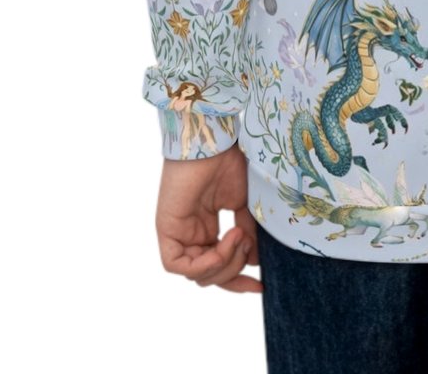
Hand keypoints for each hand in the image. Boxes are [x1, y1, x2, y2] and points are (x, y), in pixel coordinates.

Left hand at [156, 144, 260, 293]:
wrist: (213, 141)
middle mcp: (191, 235)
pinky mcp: (166, 231)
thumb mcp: (245, 203)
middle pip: (209, 276)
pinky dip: (204, 263)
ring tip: (239, 235)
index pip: (219, 267)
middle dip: (233, 270)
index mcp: (207, 229)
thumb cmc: (228, 162)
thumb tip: (255, 262)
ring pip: (196, 274)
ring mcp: (178, 234)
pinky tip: (223, 243)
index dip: (238, 281)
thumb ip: (249, 233)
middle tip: (249, 245)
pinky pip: (178, 265)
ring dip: (224, 263)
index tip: (261, 285)